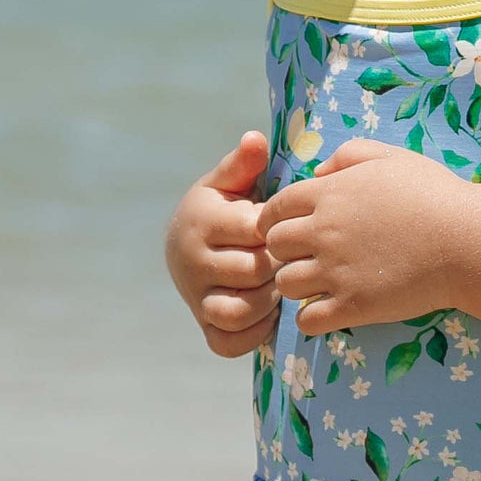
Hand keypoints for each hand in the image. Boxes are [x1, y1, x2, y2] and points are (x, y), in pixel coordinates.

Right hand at [165, 130, 282, 357]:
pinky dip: (253, 333)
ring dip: (268, 301)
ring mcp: (196, 295)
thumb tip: (255, 138)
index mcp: (204, 220)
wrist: (186, 240)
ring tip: (280, 282)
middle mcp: (193, 261)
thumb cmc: (223, 204)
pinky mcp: (202, 323)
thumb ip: (244, 163)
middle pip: (252, 272)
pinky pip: (227, 342)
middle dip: (279, 264)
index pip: (253, 230)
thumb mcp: (229, 179)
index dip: (280, 230)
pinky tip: (270, 311)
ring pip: (238, 311)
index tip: (290, 225)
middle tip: (293, 256)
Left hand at [255, 138, 466, 336]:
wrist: (466, 240)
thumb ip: (348, 155)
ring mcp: (337, 271)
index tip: (292, 227)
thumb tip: (319, 172)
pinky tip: (332, 307)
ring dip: (298, 284)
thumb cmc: (433, 193)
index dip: (277, 219)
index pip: (275, 208)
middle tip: (308, 254)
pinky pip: (307, 320)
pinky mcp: (353, 306)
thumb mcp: (390, 158)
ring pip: (286, 284)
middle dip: (285, 250)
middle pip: (274, 246)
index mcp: (330, 194)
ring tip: (321, 282)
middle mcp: (325, 231)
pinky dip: (313, 316)